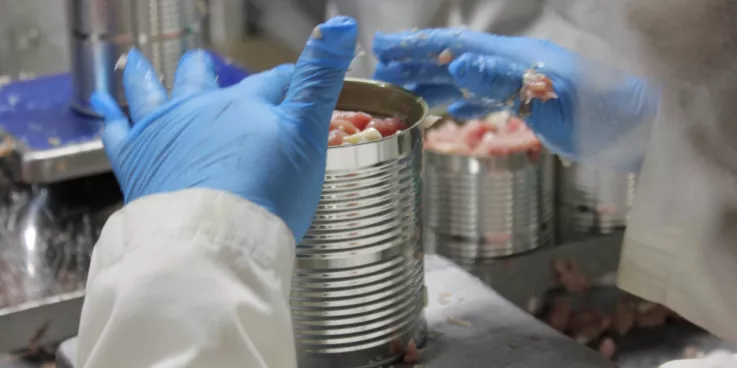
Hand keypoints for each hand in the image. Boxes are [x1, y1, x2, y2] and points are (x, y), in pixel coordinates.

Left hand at [91, 16, 357, 240]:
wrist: (216, 237)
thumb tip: (342, 24)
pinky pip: (117, 130)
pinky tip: (103, 106)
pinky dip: (111, 116)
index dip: (291, 80)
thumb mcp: (308, 132)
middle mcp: (202, 109)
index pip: (275, 82)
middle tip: (199, 62)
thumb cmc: (270, 188)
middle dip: (205, 71)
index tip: (298, 82)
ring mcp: (165, 132)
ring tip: (135, 62)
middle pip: (203, 80)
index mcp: (247, 104)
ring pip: (152, 93)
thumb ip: (321, 79)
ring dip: (147, 77)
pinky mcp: (137, 161)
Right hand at [372, 29, 656, 167]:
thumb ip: (504, 81)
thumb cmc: (603, 116)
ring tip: (399, 88)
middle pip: (454, 60)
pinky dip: (458, 102)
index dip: (417, 47)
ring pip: (465, 80)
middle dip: (414, 63)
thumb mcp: (552, 99)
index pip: (456, 47)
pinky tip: (444, 108)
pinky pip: (484, 99)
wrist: (641, 130)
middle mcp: (514, 65)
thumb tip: (457, 66)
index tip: (384, 47)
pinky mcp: (531, 103)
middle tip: (378, 70)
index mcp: (516, 57)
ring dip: (429, 82)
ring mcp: (522, 83)